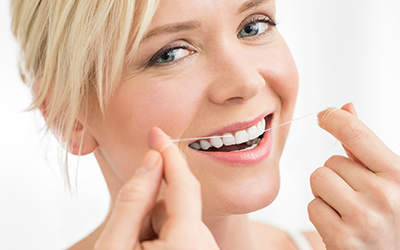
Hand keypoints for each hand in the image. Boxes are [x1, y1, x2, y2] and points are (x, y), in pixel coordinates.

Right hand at [94, 127, 218, 249]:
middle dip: (149, 213)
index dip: (169, 155)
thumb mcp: (116, 246)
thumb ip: (133, 201)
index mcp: (187, 244)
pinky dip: (166, 239)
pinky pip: (184, 232)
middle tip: (129, 242)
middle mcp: (206, 248)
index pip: (183, 185)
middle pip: (176, 205)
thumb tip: (152, 160)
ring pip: (178, 219)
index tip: (157, 133)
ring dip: (155, 229)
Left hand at [308, 103, 399, 248]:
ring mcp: (364, 218)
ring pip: (318, 180)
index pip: (356, 133)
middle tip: (356, 196)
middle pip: (330, 161)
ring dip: (326, 193)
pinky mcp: (343, 239)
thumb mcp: (389, 180)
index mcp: (399, 175)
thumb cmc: (390, 218)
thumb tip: (346, 108)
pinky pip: (313, 207)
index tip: (325, 116)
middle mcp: (385, 195)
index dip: (334, 118)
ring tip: (347, 210)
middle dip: (337, 175)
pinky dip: (322, 215)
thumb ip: (365, 147)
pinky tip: (342, 226)